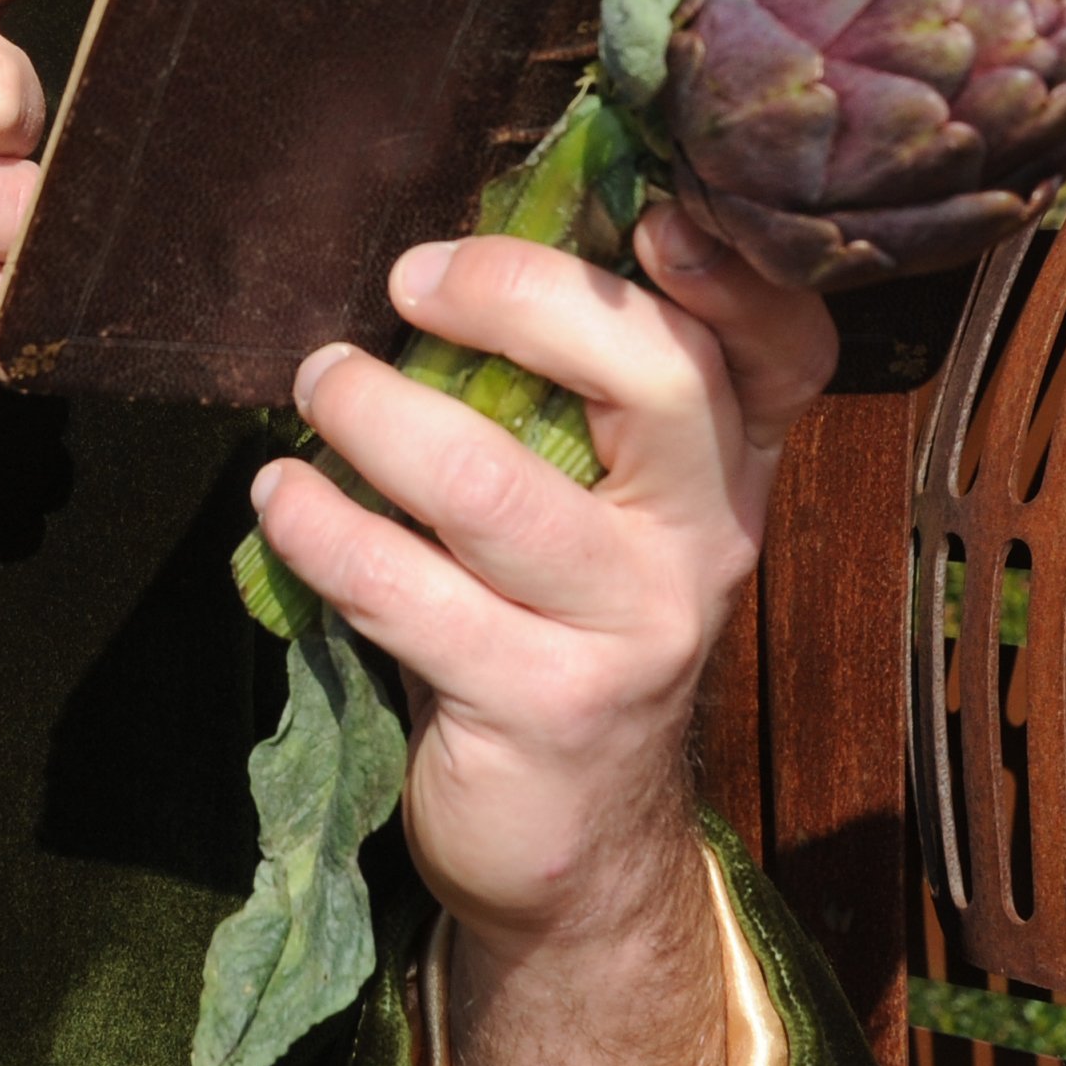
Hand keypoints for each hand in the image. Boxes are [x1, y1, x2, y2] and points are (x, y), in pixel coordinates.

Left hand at [248, 203, 834, 945]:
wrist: (573, 849)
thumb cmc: (555, 634)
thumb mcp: (597, 516)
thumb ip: (566, 404)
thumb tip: (443, 263)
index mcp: (728, 471)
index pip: (784, 354)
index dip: (736, 278)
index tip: (653, 216)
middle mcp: (706, 542)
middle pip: (656, 377)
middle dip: (518, 296)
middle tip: (409, 283)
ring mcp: (631, 632)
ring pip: (494, 485)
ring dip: (378, 415)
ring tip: (319, 384)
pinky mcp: (541, 707)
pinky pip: (407, 593)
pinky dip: (323, 530)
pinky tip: (281, 500)